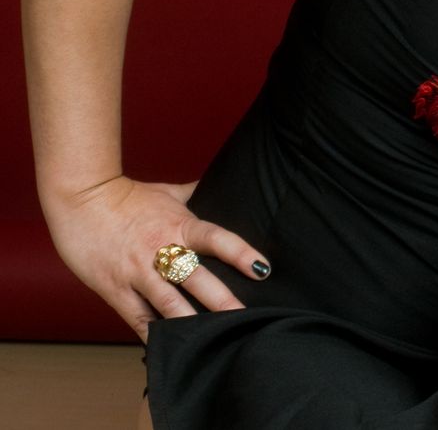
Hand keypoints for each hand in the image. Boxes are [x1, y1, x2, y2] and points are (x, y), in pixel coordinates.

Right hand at [40, 175, 269, 341]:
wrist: (80, 197)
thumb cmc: (126, 194)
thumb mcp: (166, 191)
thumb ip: (193, 193)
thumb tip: (216, 182)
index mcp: (180, 225)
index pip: (217, 239)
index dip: (241, 254)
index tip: (263, 270)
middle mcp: (161, 249)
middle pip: (196, 278)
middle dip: (222, 300)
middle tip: (244, 318)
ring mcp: (138, 271)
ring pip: (168, 303)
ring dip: (191, 323)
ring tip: (212, 340)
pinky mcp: (115, 288)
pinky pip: (137, 316)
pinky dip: (154, 333)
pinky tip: (170, 348)